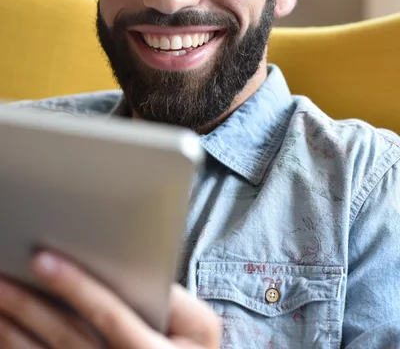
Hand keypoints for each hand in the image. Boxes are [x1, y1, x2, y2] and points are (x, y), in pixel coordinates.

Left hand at [0, 251, 220, 347]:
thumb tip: (137, 269)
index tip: (42, 259)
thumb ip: (174, 298)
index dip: (76, 287)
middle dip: (30, 306)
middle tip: (2, 277)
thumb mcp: (200, 328)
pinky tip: (3, 330)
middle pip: (68, 337)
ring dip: (14, 329)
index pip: (110, 316)